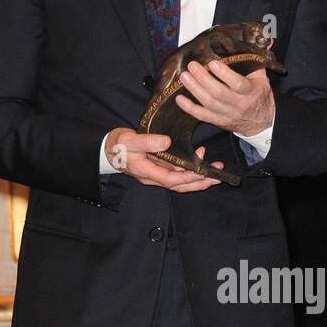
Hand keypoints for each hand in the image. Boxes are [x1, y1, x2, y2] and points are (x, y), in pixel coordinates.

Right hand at [103, 127, 224, 189]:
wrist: (109, 149)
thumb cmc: (118, 145)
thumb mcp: (130, 140)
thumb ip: (148, 142)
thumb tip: (167, 142)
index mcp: (146, 171)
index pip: (170, 179)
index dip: (187, 178)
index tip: (201, 173)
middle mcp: (154, 176)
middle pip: (180, 186)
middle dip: (199, 183)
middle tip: (217, 178)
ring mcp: (157, 173)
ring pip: (181, 181)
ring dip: (198, 178)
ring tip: (214, 171)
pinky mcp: (160, 168)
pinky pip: (178, 172)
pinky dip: (190, 169)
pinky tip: (200, 160)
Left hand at [173, 60, 274, 135]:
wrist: (261, 122)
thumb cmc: (259, 96)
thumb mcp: (262, 79)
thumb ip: (257, 60)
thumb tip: (263, 39)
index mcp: (250, 92)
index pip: (237, 83)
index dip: (224, 74)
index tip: (213, 63)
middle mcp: (238, 104)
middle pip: (219, 93)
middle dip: (203, 79)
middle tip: (192, 66)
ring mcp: (227, 114)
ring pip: (209, 103)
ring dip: (194, 89)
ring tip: (184, 76)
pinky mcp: (218, 121)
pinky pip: (202, 116)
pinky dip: (189, 108)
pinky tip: (179, 99)